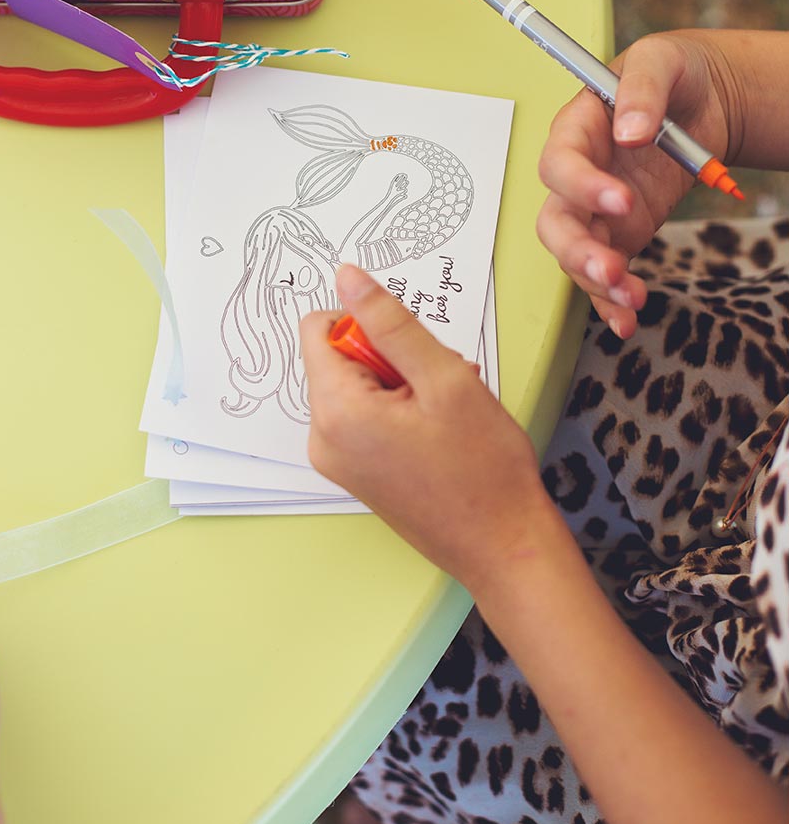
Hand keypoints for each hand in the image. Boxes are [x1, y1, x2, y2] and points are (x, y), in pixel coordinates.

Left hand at [301, 265, 551, 595]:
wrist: (504, 546)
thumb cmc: (483, 467)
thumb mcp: (442, 377)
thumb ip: (390, 321)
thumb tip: (346, 277)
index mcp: (336, 412)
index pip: (318, 329)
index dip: (368, 326)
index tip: (411, 353)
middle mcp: (322, 439)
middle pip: (340, 358)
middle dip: (392, 358)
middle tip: (440, 386)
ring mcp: (337, 462)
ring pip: (358, 386)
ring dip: (402, 383)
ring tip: (447, 410)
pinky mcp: (355, 475)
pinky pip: (364, 417)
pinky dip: (399, 410)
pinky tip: (439, 428)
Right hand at [537, 31, 741, 337]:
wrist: (705, 97)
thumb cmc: (673, 72)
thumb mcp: (661, 61)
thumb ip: (642, 90)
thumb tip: (630, 132)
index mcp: (578, 129)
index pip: (560, 163)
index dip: (582, 185)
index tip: (621, 199)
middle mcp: (579, 175)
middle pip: (556, 220)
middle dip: (578, 249)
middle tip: (610, 268)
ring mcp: (597, 210)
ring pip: (575, 254)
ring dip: (596, 281)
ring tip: (632, 298)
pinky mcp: (622, 232)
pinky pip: (606, 271)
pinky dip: (610, 301)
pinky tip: (625, 320)